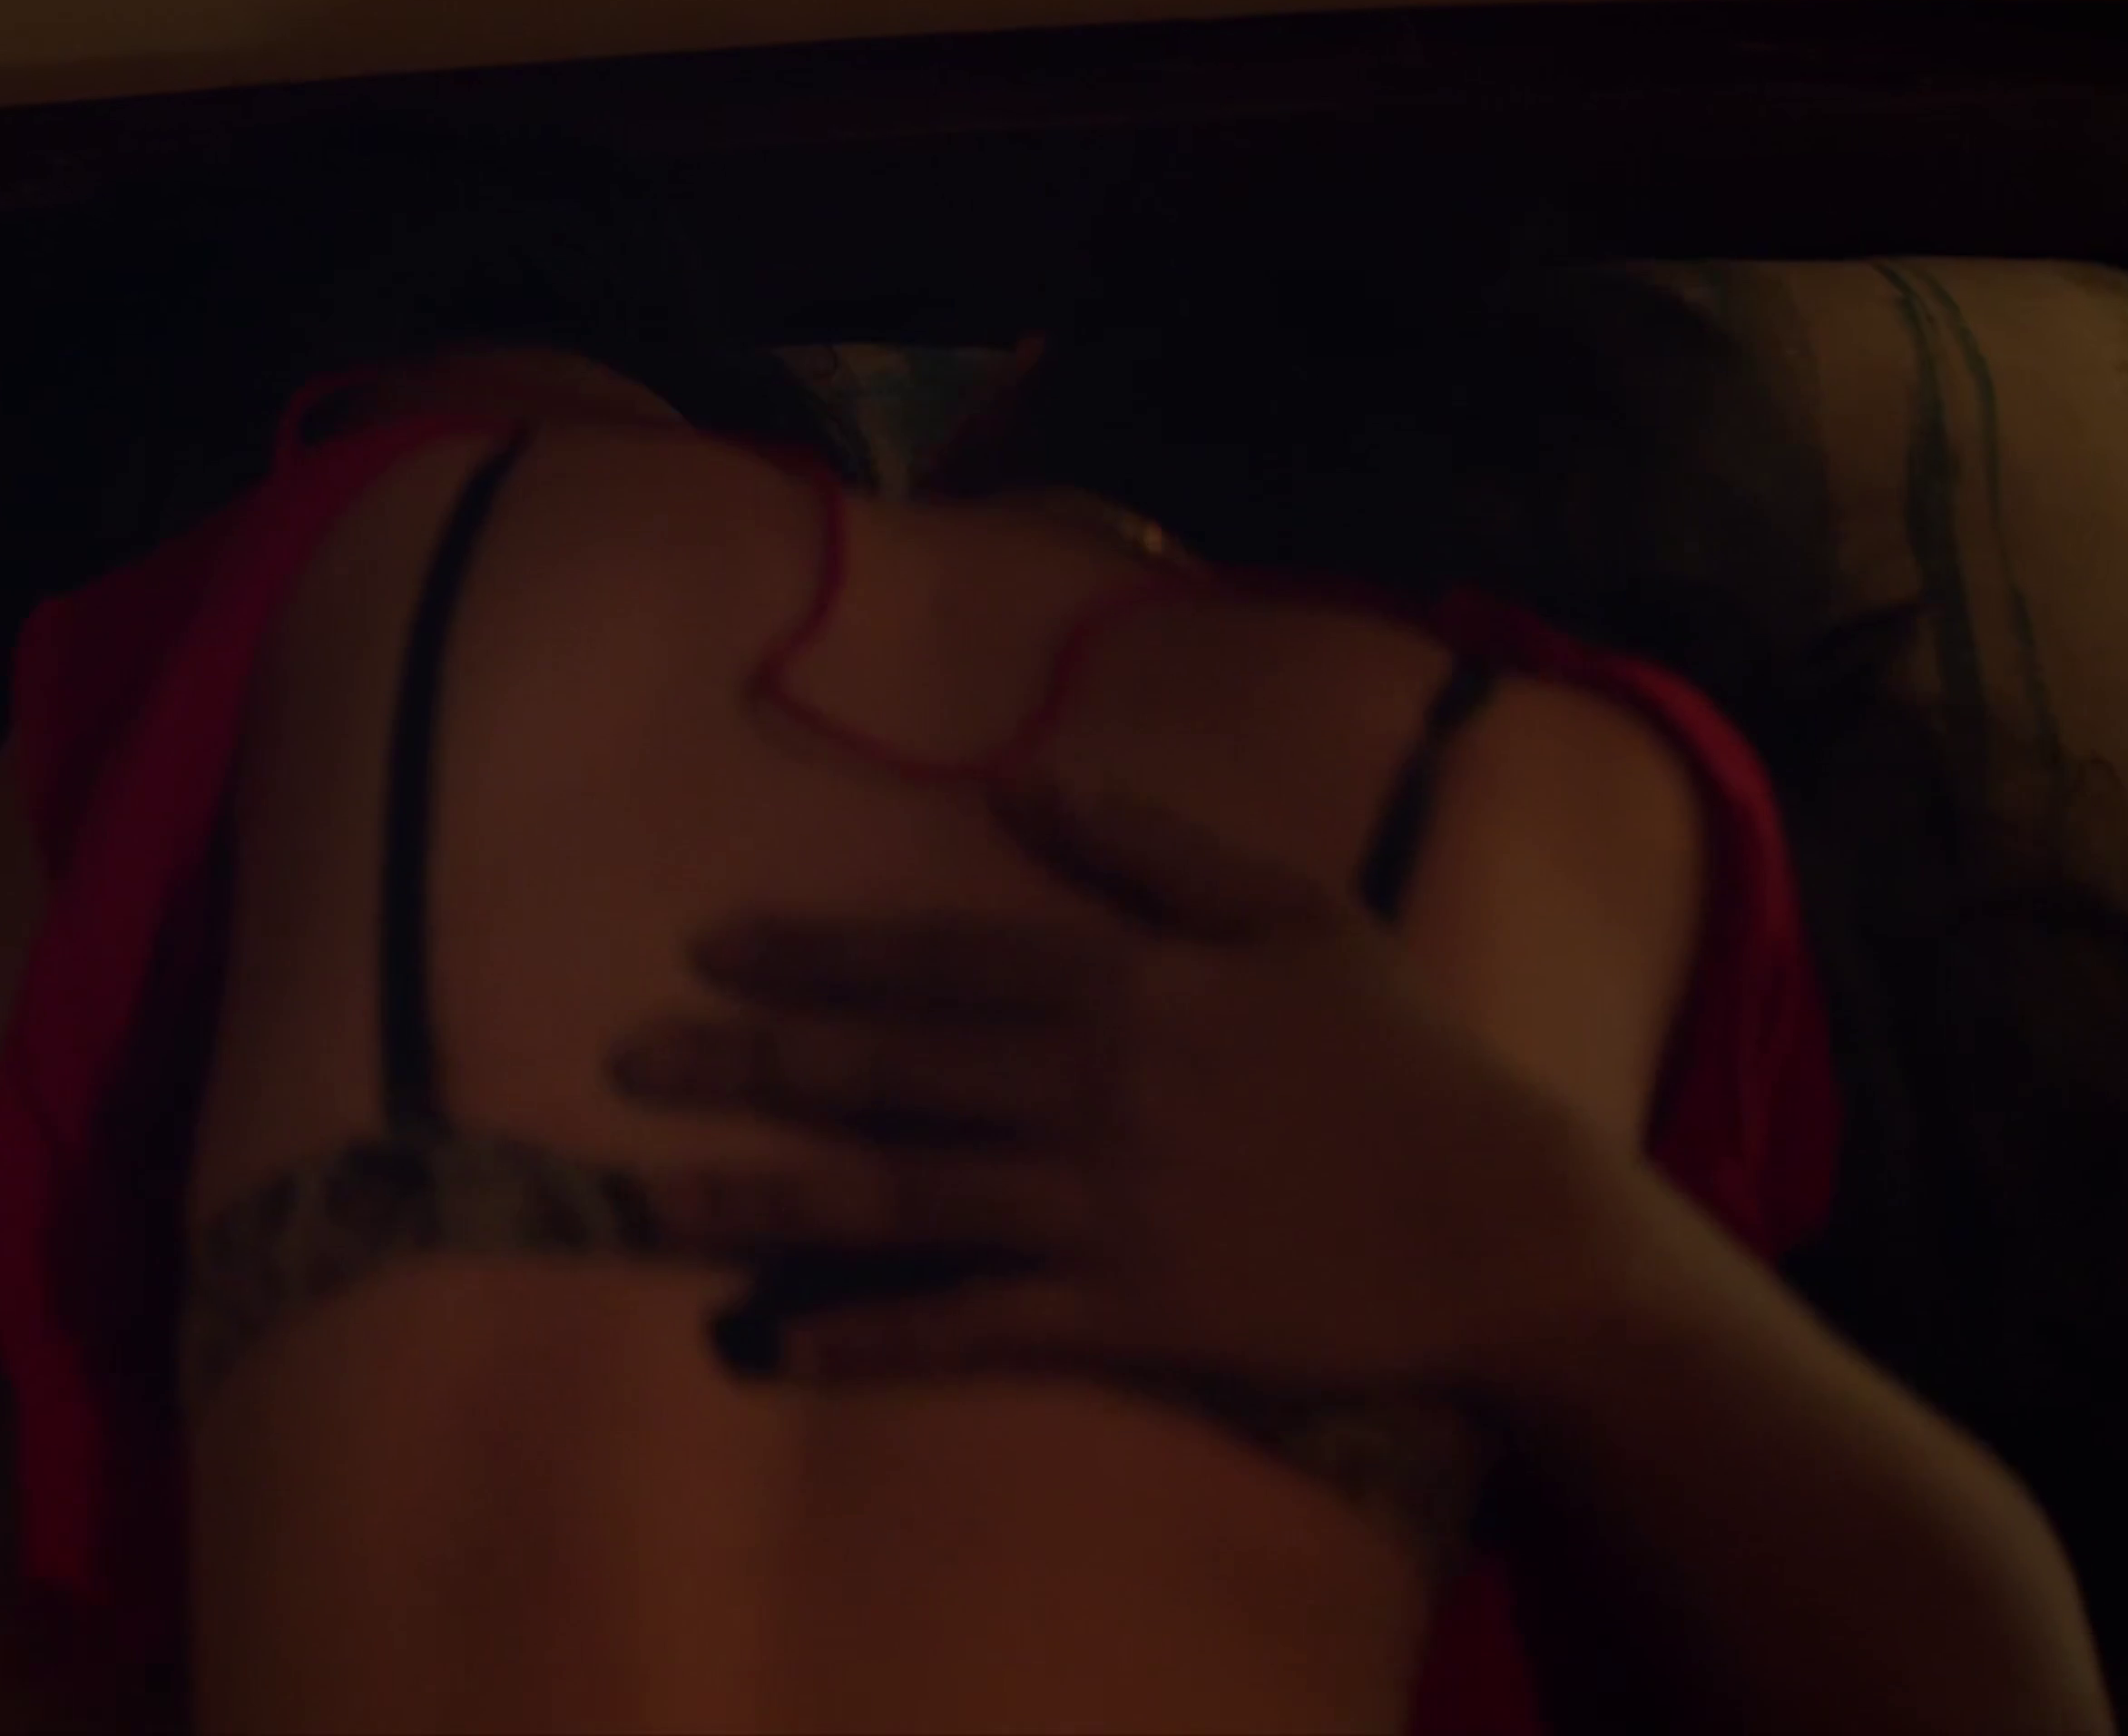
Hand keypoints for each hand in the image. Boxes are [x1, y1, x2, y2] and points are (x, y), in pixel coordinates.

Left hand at [610, 777, 1643, 1392]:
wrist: (1503, 1224)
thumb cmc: (1399, 1055)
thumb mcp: (1290, 910)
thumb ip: (1150, 846)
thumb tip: (1023, 784)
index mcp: (1125, 980)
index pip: (935, 957)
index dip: (813, 952)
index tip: (706, 948)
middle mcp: (1090, 1085)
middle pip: (887, 1067)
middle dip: (745, 1062)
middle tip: (625, 1064)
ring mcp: (1101, 1205)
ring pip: (901, 1194)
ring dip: (767, 1195)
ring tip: (655, 1194)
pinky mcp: (1126, 1314)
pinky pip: (974, 1323)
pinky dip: (872, 1334)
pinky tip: (778, 1342)